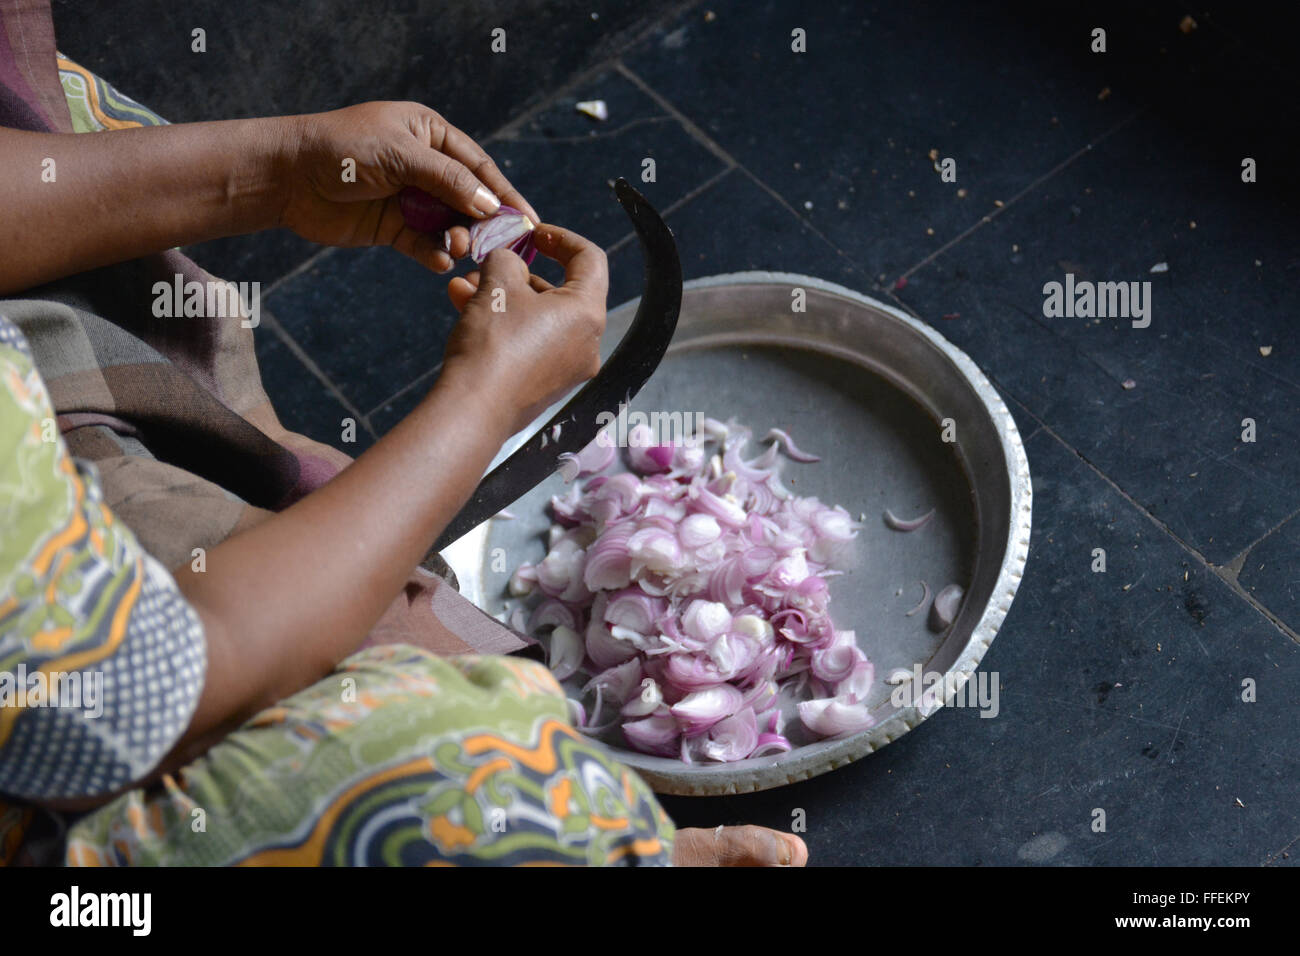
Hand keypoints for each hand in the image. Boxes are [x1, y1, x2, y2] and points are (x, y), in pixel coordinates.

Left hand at [278, 101, 537, 272]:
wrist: (288, 177)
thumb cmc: (343, 150)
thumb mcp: (403, 156)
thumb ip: (450, 181)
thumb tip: (493, 206)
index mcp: (430, 134)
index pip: (479, 167)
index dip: (505, 194)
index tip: (530, 221)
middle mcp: (424, 166)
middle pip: (469, 199)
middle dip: (484, 222)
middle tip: (498, 245)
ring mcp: (409, 199)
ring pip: (449, 224)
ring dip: (459, 238)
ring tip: (458, 247)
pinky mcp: (393, 228)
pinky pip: (424, 244)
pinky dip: (435, 253)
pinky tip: (440, 260)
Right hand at [441, 224, 607, 434]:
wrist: (473, 410)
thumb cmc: (493, 344)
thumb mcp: (497, 284)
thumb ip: (507, 260)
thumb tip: (509, 262)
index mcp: (587, 313)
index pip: (590, 259)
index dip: (561, 238)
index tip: (532, 234)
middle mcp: (587, 343)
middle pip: (560, 291)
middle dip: (518, 273)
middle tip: (487, 263)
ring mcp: (568, 368)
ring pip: (538, 318)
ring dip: (503, 298)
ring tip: (464, 288)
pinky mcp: (546, 386)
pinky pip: (530, 343)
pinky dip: (505, 325)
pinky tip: (466, 312)